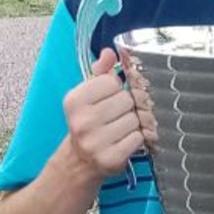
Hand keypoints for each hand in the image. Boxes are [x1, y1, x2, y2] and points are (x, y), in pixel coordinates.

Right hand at [62, 48, 142, 178]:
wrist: (79, 161)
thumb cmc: (87, 123)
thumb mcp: (88, 95)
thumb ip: (100, 72)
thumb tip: (110, 52)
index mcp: (74, 100)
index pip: (112, 81)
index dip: (115, 89)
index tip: (108, 98)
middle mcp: (82, 121)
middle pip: (126, 100)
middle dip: (126, 107)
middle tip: (116, 116)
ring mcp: (95, 142)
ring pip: (134, 119)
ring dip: (132, 123)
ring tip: (119, 129)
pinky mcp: (110, 158)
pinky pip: (138, 138)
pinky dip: (136, 138)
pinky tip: (123, 141)